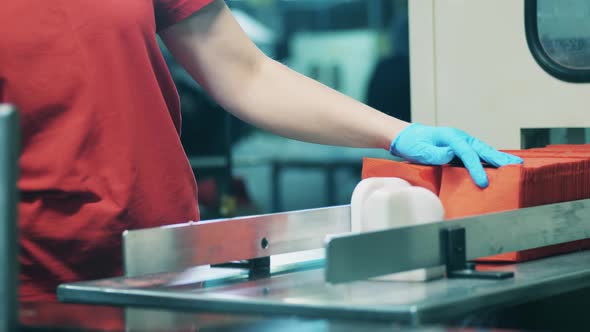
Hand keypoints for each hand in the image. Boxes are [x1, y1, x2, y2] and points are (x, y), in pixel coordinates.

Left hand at [390, 123, 522, 187]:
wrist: (406, 137)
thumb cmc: (411, 143)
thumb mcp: (419, 150)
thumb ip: (434, 153)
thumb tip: (450, 156)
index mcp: (450, 136)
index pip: (467, 153)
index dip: (476, 168)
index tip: (483, 182)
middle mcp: (459, 137)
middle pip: (482, 149)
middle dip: (499, 159)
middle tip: (516, 167)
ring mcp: (461, 142)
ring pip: (483, 150)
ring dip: (499, 158)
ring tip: (516, 165)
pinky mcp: (461, 148)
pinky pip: (478, 154)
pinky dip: (490, 159)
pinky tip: (500, 165)